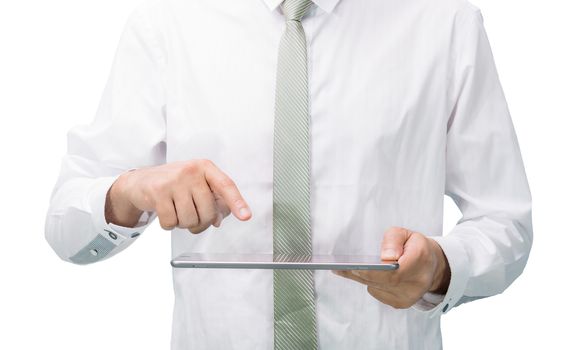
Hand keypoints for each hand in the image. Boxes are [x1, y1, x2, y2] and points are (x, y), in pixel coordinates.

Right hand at [106, 159, 251, 233]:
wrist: (141, 181)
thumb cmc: (175, 184)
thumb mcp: (197, 186)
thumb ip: (213, 202)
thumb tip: (218, 220)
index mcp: (205, 167)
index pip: (226, 185)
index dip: (237, 202)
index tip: (245, 216)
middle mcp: (191, 171)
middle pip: (208, 211)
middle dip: (202, 222)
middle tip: (193, 216)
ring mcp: (174, 180)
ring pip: (190, 220)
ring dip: (184, 224)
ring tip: (177, 212)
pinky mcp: (158, 191)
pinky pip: (171, 222)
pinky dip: (169, 225)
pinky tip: (166, 213)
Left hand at [332, 227, 449, 308]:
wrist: (432, 266)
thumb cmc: (416, 247)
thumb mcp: (405, 233)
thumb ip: (393, 240)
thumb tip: (386, 257)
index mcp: (420, 261)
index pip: (392, 272)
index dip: (371, 272)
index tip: (353, 267)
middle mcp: (416, 283)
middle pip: (381, 282)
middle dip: (359, 273)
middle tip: (338, 266)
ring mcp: (408, 297)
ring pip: (376, 288)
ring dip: (361, 277)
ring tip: (346, 268)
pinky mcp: (400, 304)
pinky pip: (377, 293)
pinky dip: (370, 283)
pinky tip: (364, 274)